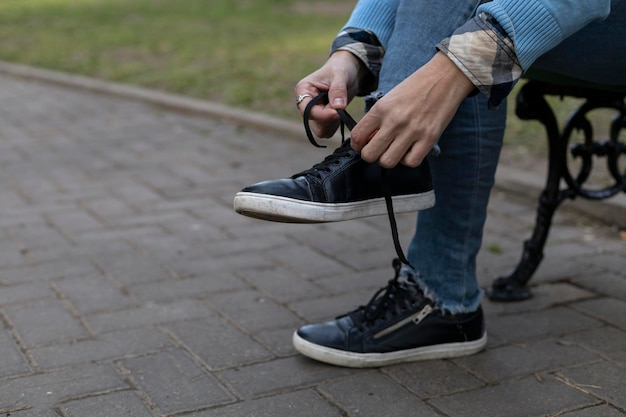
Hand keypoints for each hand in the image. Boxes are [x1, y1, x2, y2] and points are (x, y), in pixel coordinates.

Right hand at [294, 51, 365, 137]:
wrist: (348, 71)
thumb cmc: (341, 68)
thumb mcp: (341, 74)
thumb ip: (338, 89)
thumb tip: (338, 107)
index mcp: (303, 90)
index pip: (306, 110)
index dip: (321, 115)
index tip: (337, 113)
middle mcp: (305, 104)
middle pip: (314, 124)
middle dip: (329, 120)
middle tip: (341, 107)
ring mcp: (313, 113)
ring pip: (321, 131)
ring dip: (334, 123)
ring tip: (340, 106)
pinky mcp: (321, 120)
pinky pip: (328, 131)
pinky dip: (336, 125)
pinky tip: (340, 111)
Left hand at [350, 52, 474, 167]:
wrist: (445, 77)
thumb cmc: (416, 87)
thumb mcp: (390, 98)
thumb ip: (377, 119)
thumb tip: (368, 140)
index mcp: (381, 108)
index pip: (357, 136)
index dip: (357, 145)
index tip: (362, 145)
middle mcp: (394, 121)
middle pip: (369, 154)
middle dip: (370, 155)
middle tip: (378, 149)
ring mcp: (412, 131)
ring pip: (388, 162)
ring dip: (388, 159)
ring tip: (394, 149)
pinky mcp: (429, 138)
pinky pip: (411, 162)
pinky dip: (408, 160)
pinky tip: (409, 150)